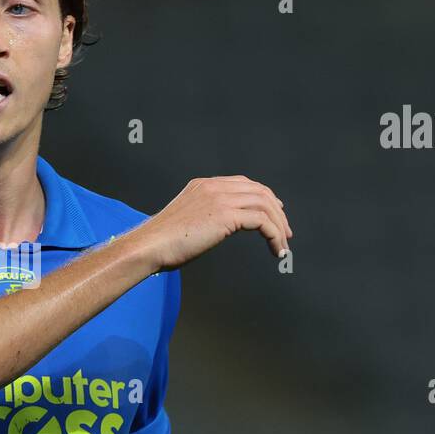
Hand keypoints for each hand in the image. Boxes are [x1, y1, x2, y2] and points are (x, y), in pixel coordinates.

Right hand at [128, 175, 292, 270]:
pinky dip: (274, 235)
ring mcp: (220, 198)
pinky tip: (276, 250)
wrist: (149, 245)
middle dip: (277, 211)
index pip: (243, 183)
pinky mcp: (226, 215)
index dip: (264, 197)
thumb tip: (217, 229)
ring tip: (282, 244)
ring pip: (265, 205)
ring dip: (279, 226)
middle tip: (285, 232)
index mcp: (203, 185)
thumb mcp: (186, 221)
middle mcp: (214, 186)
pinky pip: (263, 221)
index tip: (275, 214)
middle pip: (259, 191)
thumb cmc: (161, 242)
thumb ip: (204, 217)